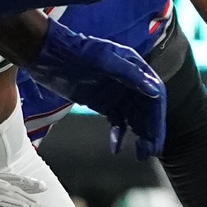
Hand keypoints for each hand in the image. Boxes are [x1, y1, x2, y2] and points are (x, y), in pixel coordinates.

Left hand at [21, 15, 165, 157]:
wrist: (49, 55)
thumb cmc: (77, 51)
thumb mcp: (104, 60)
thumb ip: (130, 75)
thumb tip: (154, 91)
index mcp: (135, 67)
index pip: (155, 96)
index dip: (157, 118)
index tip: (156, 138)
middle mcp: (130, 81)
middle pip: (147, 110)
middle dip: (151, 131)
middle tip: (151, 152)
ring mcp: (116, 93)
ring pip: (135, 118)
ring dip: (139, 136)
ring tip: (141, 154)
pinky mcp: (103, 103)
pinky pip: (117, 121)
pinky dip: (118, 135)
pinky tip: (116, 149)